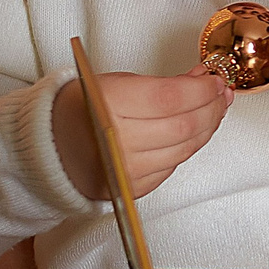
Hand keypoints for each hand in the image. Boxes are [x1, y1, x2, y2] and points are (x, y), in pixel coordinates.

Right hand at [51, 69, 231, 200]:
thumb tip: (201, 80)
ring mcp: (126, 170)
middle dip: (212, 107)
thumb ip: (162, 83)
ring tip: (214, 110)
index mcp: (108, 106)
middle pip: (185, 126)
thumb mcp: (116, 83)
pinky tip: (195, 131)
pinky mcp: (132, 188)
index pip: (171, 98)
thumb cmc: (77, 110)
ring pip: (185, 149)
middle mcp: (117, 142)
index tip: (215, 80)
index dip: (202, 90)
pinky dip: (188, 147)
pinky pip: (172, 166)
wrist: (47, 146)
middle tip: (221, 93)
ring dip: (207, 128)